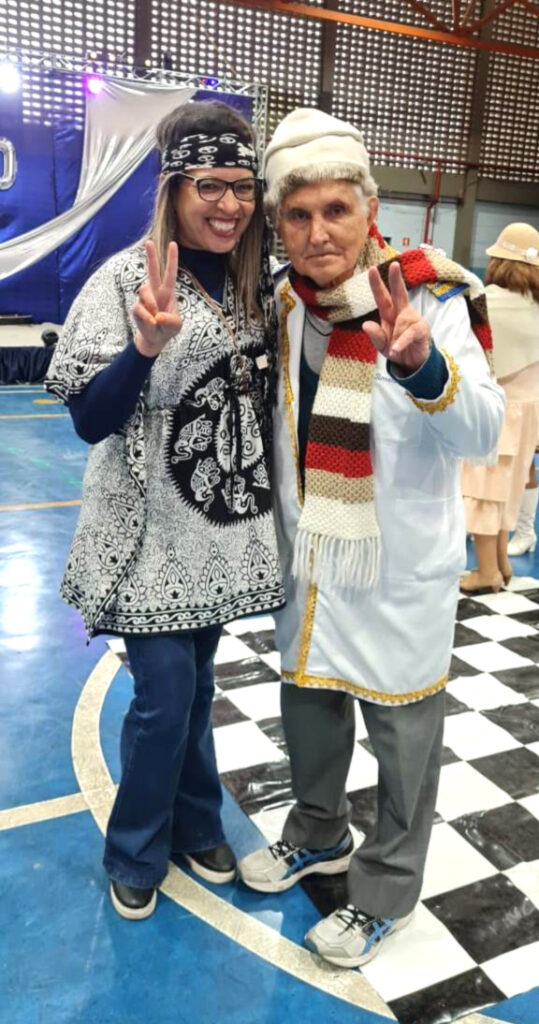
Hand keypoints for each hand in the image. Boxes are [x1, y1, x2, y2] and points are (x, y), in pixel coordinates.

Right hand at [133, 240, 181, 356]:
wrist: (156, 338)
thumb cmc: (168, 328)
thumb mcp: (176, 326)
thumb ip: (170, 320)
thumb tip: (157, 315)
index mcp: (168, 291)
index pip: (170, 273)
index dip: (171, 259)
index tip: (172, 244)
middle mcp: (155, 291)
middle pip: (152, 270)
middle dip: (151, 256)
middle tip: (149, 242)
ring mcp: (145, 298)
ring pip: (144, 292)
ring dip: (151, 305)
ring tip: (156, 319)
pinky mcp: (137, 307)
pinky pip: (139, 309)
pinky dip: (146, 318)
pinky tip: (150, 323)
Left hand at [363, 262, 430, 373]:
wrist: (411, 363)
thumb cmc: (395, 348)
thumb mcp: (381, 345)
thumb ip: (375, 336)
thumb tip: (365, 324)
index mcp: (388, 313)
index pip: (382, 296)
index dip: (376, 284)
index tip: (372, 269)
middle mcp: (401, 312)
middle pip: (399, 293)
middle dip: (396, 279)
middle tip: (394, 264)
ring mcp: (413, 319)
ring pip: (402, 320)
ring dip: (396, 336)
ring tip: (394, 348)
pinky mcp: (422, 328)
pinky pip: (410, 332)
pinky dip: (402, 342)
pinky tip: (396, 349)